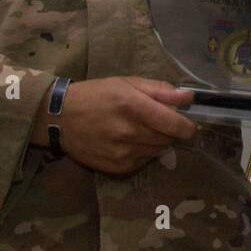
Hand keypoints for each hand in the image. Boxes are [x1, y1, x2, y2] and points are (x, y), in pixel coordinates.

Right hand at [34, 77, 196, 174]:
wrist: (60, 118)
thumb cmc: (96, 95)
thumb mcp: (127, 83)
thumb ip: (159, 90)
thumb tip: (188, 97)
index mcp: (132, 105)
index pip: (173, 124)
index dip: (188, 127)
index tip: (191, 125)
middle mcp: (128, 132)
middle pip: (168, 138)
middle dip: (170, 131)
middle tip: (159, 122)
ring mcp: (122, 153)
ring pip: (157, 150)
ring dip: (157, 141)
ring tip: (141, 130)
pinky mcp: (117, 168)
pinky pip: (143, 161)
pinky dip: (144, 152)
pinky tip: (130, 141)